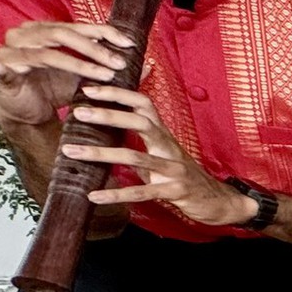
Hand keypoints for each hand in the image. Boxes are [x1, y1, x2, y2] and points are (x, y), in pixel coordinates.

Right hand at [0, 18, 129, 128]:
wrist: (28, 111)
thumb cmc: (54, 89)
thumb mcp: (86, 78)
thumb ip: (111, 69)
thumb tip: (149, 66)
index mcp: (44, 30)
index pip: (76, 26)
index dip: (103, 32)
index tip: (129, 43)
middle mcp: (26, 35)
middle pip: (62, 34)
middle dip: (94, 49)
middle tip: (119, 63)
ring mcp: (11, 52)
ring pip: (47, 54)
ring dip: (77, 64)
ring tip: (103, 76)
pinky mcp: (1, 73)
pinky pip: (3, 70)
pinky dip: (3, 69)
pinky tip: (4, 68)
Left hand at [58, 86, 256, 226]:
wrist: (220, 202)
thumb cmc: (185, 176)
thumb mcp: (164, 152)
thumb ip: (140, 139)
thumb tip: (109, 127)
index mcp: (164, 135)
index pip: (143, 104)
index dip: (118, 94)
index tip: (90, 89)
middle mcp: (169, 147)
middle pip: (139, 122)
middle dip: (108, 115)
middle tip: (78, 112)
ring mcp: (174, 169)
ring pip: (135, 156)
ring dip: (101, 153)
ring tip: (71, 152)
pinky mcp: (175, 191)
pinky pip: (142, 192)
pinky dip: (116, 194)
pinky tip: (94, 196)